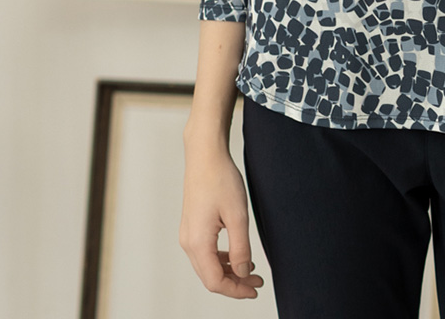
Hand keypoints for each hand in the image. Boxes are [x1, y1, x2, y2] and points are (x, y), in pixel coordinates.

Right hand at [179, 142, 265, 297]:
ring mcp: (188, 234)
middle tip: (257, 282)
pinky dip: (221, 259)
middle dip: (234, 283)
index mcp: (197, 242)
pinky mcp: (192, 226)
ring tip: (251, 269)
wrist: (205, 155)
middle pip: (210, 277)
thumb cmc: (220, 179)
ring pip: (207, 266)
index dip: (236, 290)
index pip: (215, 281)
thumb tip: (243, 273)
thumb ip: (240, 248)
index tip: (255, 288)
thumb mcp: (238, 216)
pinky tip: (237, 254)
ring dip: (229, 271)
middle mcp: (188, 242)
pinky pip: (205, 252)